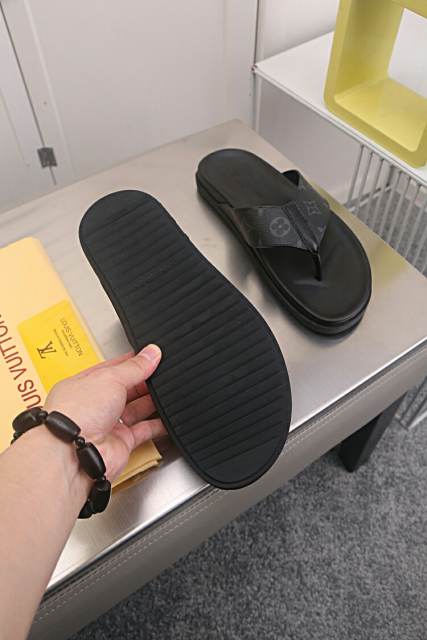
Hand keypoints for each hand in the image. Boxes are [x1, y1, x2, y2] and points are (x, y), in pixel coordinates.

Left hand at [44, 344, 165, 480]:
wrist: (75, 453)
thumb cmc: (77, 413)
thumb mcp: (110, 377)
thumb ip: (135, 367)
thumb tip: (152, 352)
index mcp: (85, 384)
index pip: (112, 369)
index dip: (131, 362)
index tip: (150, 356)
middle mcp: (95, 405)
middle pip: (126, 389)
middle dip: (144, 381)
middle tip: (162, 373)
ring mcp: (108, 425)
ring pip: (136, 409)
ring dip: (152, 401)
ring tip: (167, 391)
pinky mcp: (121, 443)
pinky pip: (144, 431)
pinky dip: (158, 425)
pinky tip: (168, 417)